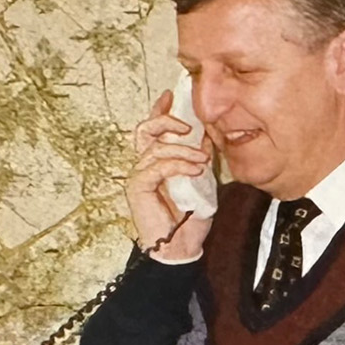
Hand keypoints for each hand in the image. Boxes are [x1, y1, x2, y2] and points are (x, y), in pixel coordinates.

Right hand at [126, 90, 214, 260]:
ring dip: (183, 150)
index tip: (170, 95)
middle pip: (145, 130)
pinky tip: (195, 170)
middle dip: (165, 121)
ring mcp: (139, 176)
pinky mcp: (138, 188)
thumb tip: (207, 137)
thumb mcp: (202, 182)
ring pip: (156, 148)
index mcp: (156, 163)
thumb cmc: (189, 219)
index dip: (160, 111)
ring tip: (203, 159)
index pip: (152, 130)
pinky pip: (158, 166)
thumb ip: (199, 159)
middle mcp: (143, 166)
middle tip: (187, 125)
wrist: (180, 248)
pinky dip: (178, 164)